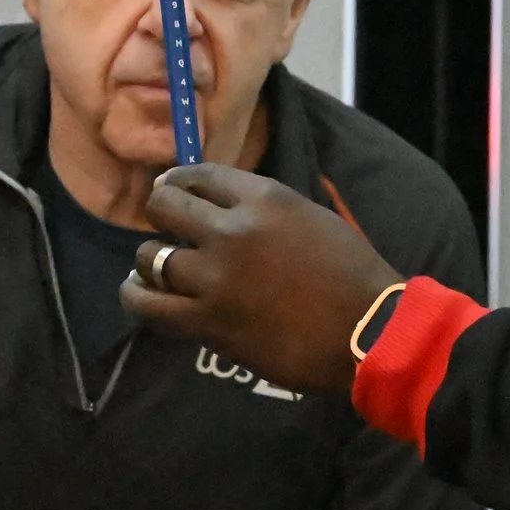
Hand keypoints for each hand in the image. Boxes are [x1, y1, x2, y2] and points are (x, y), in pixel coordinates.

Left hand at [120, 163, 402, 396]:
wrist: (371, 333)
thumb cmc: (354, 278)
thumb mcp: (313, 220)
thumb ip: (267, 211)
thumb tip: (224, 210)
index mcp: (265, 198)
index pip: (198, 176)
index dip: (177, 184)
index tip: (172, 194)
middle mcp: (233, 230)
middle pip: (163, 205)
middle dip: (160, 216)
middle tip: (168, 232)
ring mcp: (216, 277)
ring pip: (149, 256)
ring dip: (150, 262)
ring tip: (156, 271)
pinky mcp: (208, 321)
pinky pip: (148, 305)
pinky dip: (138, 297)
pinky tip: (142, 296)